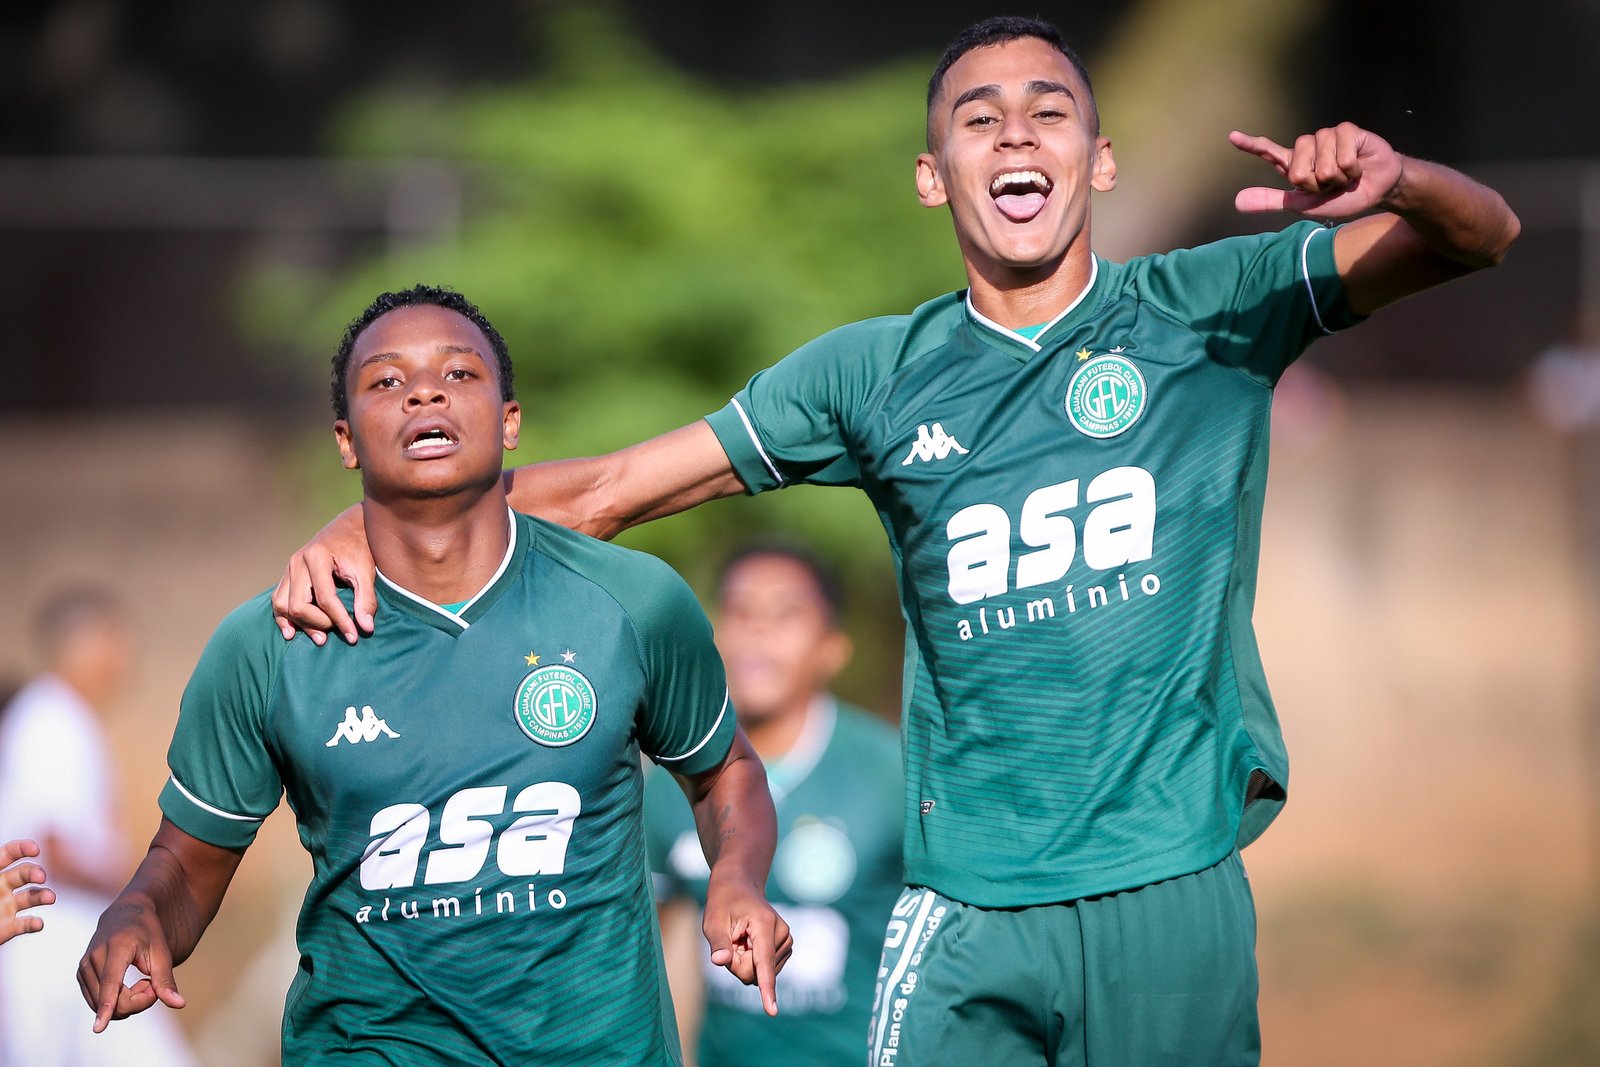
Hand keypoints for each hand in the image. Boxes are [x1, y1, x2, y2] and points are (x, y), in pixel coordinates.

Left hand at [1, 839, 54, 946]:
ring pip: (32, 896)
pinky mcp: (9, 927)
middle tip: (41, 877)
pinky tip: (37, 923)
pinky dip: (34, 923)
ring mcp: (8, 907)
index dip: (23, 848)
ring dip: (43, 895)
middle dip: (35, 872)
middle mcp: (2, 887)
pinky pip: (26, 924)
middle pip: (25, 873)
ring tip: (49, 898)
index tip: (35, 849)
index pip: (9, 854)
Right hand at [77, 896, 186, 1031]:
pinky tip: (125, 984)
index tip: (99, 1027)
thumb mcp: (162, 953)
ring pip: (104, 1005)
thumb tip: (179, 1004)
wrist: (125, 915)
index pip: (111, 982)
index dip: (107, 1006)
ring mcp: (84, 967)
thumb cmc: (148, 933)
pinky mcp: (81, 975)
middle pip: (113, 1001)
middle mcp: (94, 957)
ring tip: (139, 980)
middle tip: (151, 984)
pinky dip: (115, 1000)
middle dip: (138, 1000)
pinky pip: (98, 1002)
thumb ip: (166, 981)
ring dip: (127, 1000)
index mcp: (117, 947)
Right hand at [271, 505, 375, 644]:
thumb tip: (366, 628)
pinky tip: (291, 633)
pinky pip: (278, 599)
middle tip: (340, 631)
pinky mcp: (288, 574)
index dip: (340, 621)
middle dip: (319, 623)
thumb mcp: (366, 571)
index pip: (325, 599)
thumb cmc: (359, 547)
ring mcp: (289, 568)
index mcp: (316, 557)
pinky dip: (283, 617)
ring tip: (320, 638)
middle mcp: (297, 562)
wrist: (349, 526)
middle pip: (299, 605)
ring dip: (300, 624)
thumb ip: (366, 599)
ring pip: (282, 604)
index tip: (354, 636)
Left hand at [703, 872, 791, 1015]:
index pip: (764, 963)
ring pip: (760, 975)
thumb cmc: (723, 903)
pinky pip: (764, 972)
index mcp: (765, 924)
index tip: (772, 1011)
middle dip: (738, 964)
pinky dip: (752, 963)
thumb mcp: (713, 921)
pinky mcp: (785, 950)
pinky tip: (749, 944)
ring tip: (741, 939)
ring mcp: (786, 942)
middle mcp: (782, 934)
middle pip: (755, 974)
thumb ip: (718, 943)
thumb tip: (720, 962)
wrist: (740, 887)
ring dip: (745, 963)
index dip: (767, 988)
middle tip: (731, 940)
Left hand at [1230, 122, 1403, 219]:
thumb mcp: (1304, 205)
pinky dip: (1351, 168)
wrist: (1377, 190)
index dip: (1251, 145)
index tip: (1233, 137)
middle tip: (1331, 184)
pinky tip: (1358, 166)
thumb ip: (1273, 201)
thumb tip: (1238, 202)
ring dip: (1337, 177)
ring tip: (1345, 176)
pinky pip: (1342, 155)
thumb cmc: (1342, 198)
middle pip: (1298, 167)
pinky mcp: (1347, 130)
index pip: (1269, 152)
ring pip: (1322, 162)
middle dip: (1316, 184)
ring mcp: (1327, 136)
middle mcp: (1308, 147)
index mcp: (1295, 164)